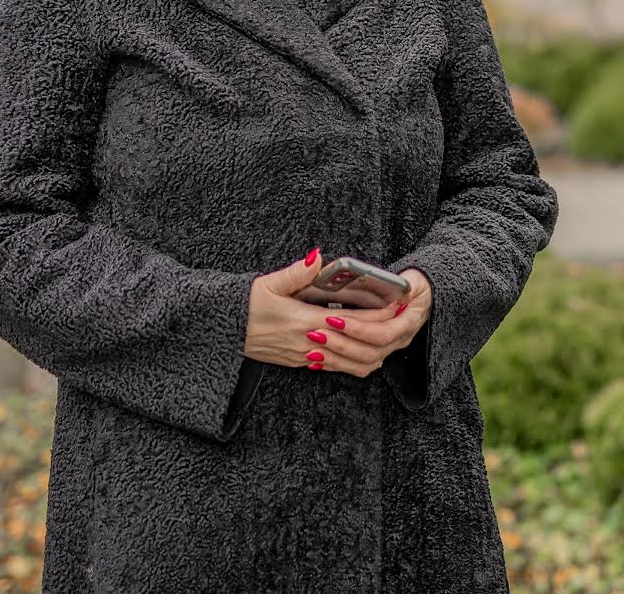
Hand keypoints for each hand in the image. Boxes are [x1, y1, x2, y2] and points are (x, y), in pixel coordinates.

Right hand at [243, 253, 432, 376]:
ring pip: (346, 363)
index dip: (378, 315)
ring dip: (369, 352)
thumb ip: (296, 272)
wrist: (223, 334)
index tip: (395, 306)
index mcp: (304, 320)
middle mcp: (307, 343)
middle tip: (400, 321)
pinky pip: (331, 367)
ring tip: (386, 337)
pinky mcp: (297, 363)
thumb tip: (317, 257)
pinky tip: (358, 351)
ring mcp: (303, 356)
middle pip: (355, 344)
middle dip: (381, 333)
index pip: (352, 321)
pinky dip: (350, 360)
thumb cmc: (244, 306)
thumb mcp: (267, 283)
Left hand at [298, 268, 433, 378]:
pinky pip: (358, 367)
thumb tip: (405, 291)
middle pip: (370, 353)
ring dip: (336, 359)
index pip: (381, 333)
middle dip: (341, 345)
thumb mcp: (413, 280)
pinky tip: (317, 361)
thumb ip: (407, 284)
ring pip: (363, 364)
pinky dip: (337, 365)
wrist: (424, 298)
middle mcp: (398, 340)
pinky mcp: (376, 353)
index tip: (333, 318)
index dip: (357, 329)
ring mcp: (388, 349)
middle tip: (316, 334)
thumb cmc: (415, 286)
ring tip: (313, 350)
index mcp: (407, 323)